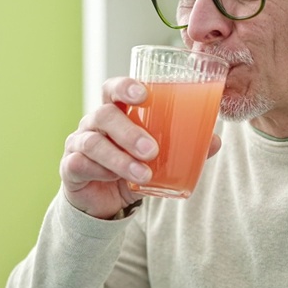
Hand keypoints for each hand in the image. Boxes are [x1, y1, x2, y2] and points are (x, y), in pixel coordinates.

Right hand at [60, 77, 222, 218]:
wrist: (106, 201)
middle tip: (153, 150)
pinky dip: (101, 171)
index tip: (145, 94)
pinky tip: (117, 181)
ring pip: (94, 142)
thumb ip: (185, 147)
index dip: (126, 86)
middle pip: (104, 114)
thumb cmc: (133, 168)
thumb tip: (216, 141)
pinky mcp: (71, 167)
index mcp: (116, 112)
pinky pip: (80, 163)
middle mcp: (94, 123)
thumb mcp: (160, 158)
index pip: (113, 88)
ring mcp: (79, 143)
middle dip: (129, 131)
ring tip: (145, 172)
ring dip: (120, 158)